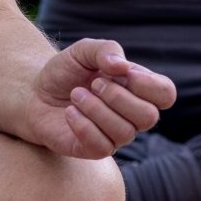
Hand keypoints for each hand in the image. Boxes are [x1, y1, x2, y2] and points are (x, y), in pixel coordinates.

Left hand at [26, 39, 176, 158]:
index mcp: (137, 88)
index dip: (149, 85)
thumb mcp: (83, 50)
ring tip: (75, 95)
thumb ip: (106, 51)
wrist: (34, 92)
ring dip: (96, 109)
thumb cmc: (65, 71)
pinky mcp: (94, 150)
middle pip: (149, 116)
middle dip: (118, 97)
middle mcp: (131, 115)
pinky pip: (102, 147)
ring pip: (125, 132)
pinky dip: (83, 126)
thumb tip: (122, 68)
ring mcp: (114, 135)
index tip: (123, 72)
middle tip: (94, 83)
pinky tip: (69, 112)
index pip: (166, 94)